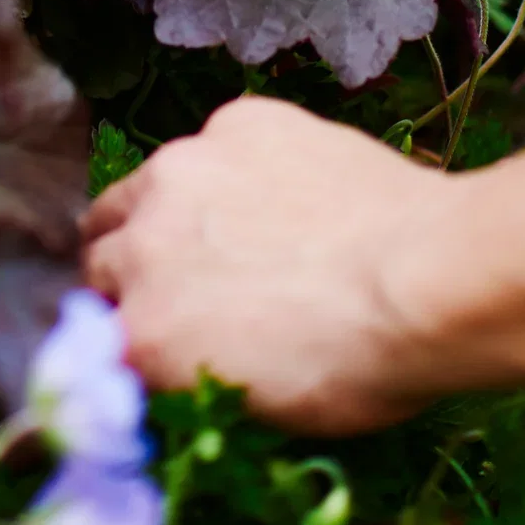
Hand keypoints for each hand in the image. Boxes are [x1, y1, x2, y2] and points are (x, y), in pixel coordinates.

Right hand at [81, 96, 458, 432]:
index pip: (94, 334)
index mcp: (141, 335)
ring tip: (228, 231)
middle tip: (188, 287)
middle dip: (131, 271)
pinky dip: (234, 170)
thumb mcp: (255, 402)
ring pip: (145, 189)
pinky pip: (215, 147)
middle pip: (102, 254)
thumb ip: (186, 369)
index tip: (147, 336)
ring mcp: (183, 169)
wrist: (429, 278)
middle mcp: (141, 245)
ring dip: (165, 212)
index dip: (120, 334)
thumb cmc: (357, 368)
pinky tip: (289, 191)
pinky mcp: (235, 122)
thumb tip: (174, 353)